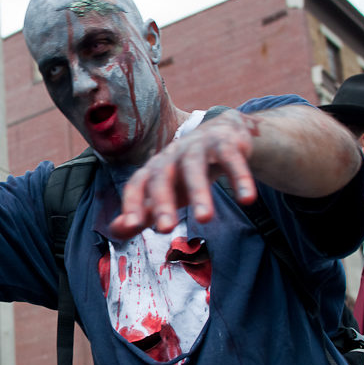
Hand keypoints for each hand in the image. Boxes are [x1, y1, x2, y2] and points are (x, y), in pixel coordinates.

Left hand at [109, 110, 259, 238]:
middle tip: (165, 229)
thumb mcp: (165, 192)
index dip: (132, 203)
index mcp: (154, 170)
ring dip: (199, 192)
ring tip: (205, 218)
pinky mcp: (226, 144)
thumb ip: (143, 212)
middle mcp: (172, 156)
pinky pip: (231, 159)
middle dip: (162, 202)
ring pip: (194, 168)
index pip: (136, 185)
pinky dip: (240, 178)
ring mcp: (198, 148)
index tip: (131, 225)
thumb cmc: (186, 172)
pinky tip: (247, 199)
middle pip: (162, 177)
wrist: (222, 134)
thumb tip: (116, 230)